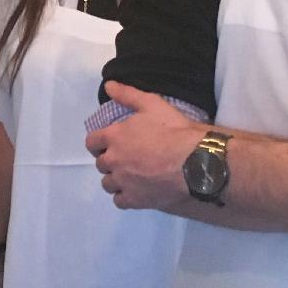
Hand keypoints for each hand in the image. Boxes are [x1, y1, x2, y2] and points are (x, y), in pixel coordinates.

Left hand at [86, 82, 204, 209]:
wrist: (195, 161)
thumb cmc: (173, 130)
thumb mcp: (151, 104)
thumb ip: (127, 95)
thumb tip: (108, 86)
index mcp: (113, 137)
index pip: (91, 142)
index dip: (99, 142)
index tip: (110, 143)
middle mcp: (113, 160)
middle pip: (101, 164)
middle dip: (110, 160)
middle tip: (127, 158)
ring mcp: (123, 182)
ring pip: (108, 183)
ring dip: (116, 179)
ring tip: (131, 175)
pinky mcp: (135, 200)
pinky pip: (119, 201)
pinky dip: (124, 196)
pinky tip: (136, 190)